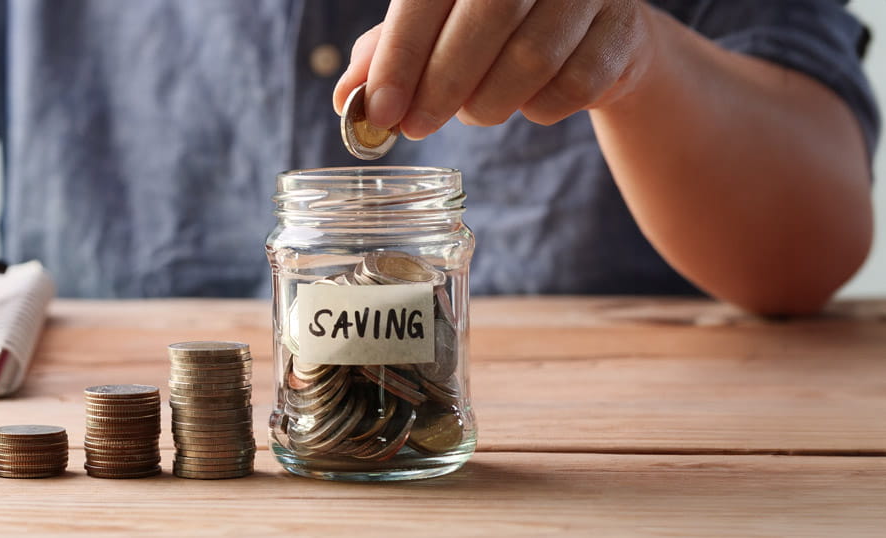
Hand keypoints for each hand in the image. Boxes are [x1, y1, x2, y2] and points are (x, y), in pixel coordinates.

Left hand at [333, 0, 655, 138]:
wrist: (592, 30)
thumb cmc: (496, 25)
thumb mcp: (437, 25)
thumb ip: (390, 51)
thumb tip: (347, 98)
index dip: (400, 55)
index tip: (379, 110)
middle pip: (486, 22)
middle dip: (440, 87)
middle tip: (414, 127)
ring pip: (531, 60)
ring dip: (488, 103)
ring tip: (472, 111)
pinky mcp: (626, 31)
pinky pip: (572, 86)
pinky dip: (537, 108)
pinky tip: (525, 100)